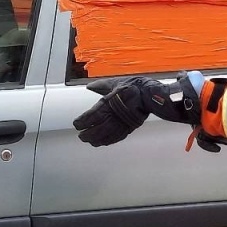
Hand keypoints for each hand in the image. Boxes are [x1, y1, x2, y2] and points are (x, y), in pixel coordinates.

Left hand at [73, 76, 194, 146]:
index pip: (91, 116)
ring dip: (96, 140)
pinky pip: (116, 137)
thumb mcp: (115, 83)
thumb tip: (89, 86)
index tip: (76, 124)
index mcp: (108, 103)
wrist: (150, 94)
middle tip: (81, 136)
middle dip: (87, 134)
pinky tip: (102, 143)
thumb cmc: (133, 86)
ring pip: (106, 135)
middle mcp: (113, 115)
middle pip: (97, 129)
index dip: (82, 122)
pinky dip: (108, 141)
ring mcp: (121, 123)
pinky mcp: (129, 127)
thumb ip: (101, 86)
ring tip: (89, 141)